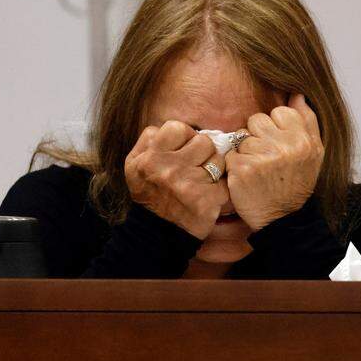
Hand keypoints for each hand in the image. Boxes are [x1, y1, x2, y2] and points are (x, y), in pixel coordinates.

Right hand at [124, 120, 228, 238]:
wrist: (157, 233)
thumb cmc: (150, 194)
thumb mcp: (135, 165)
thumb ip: (149, 140)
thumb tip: (176, 127)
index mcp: (149, 158)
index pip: (177, 127)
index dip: (184, 136)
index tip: (183, 149)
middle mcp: (168, 169)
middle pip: (203, 141)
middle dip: (202, 151)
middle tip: (194, 165)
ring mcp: (188, 184)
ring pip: (218, 159)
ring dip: (214, 167)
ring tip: (201, 179)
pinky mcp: (207, 199)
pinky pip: (225, 180)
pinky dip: (220, 186)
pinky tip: (209, 193)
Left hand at [226, 94, 323, 230]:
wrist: (283, 220)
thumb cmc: (298, 182)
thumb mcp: (315, 152)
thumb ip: (307, 120)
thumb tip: (297, 92)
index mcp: (303, 139)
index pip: (280, 111)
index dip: (276, 127)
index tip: (279, 144)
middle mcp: (284, 146)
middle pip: (257, 120)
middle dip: (258, 135)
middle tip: (266, 156)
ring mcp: (261, 157)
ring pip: (242, 137)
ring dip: (246, 151)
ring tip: (257, 168)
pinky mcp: (241, 169)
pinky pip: (230, 154)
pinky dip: (234, 165)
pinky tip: (246, 177)